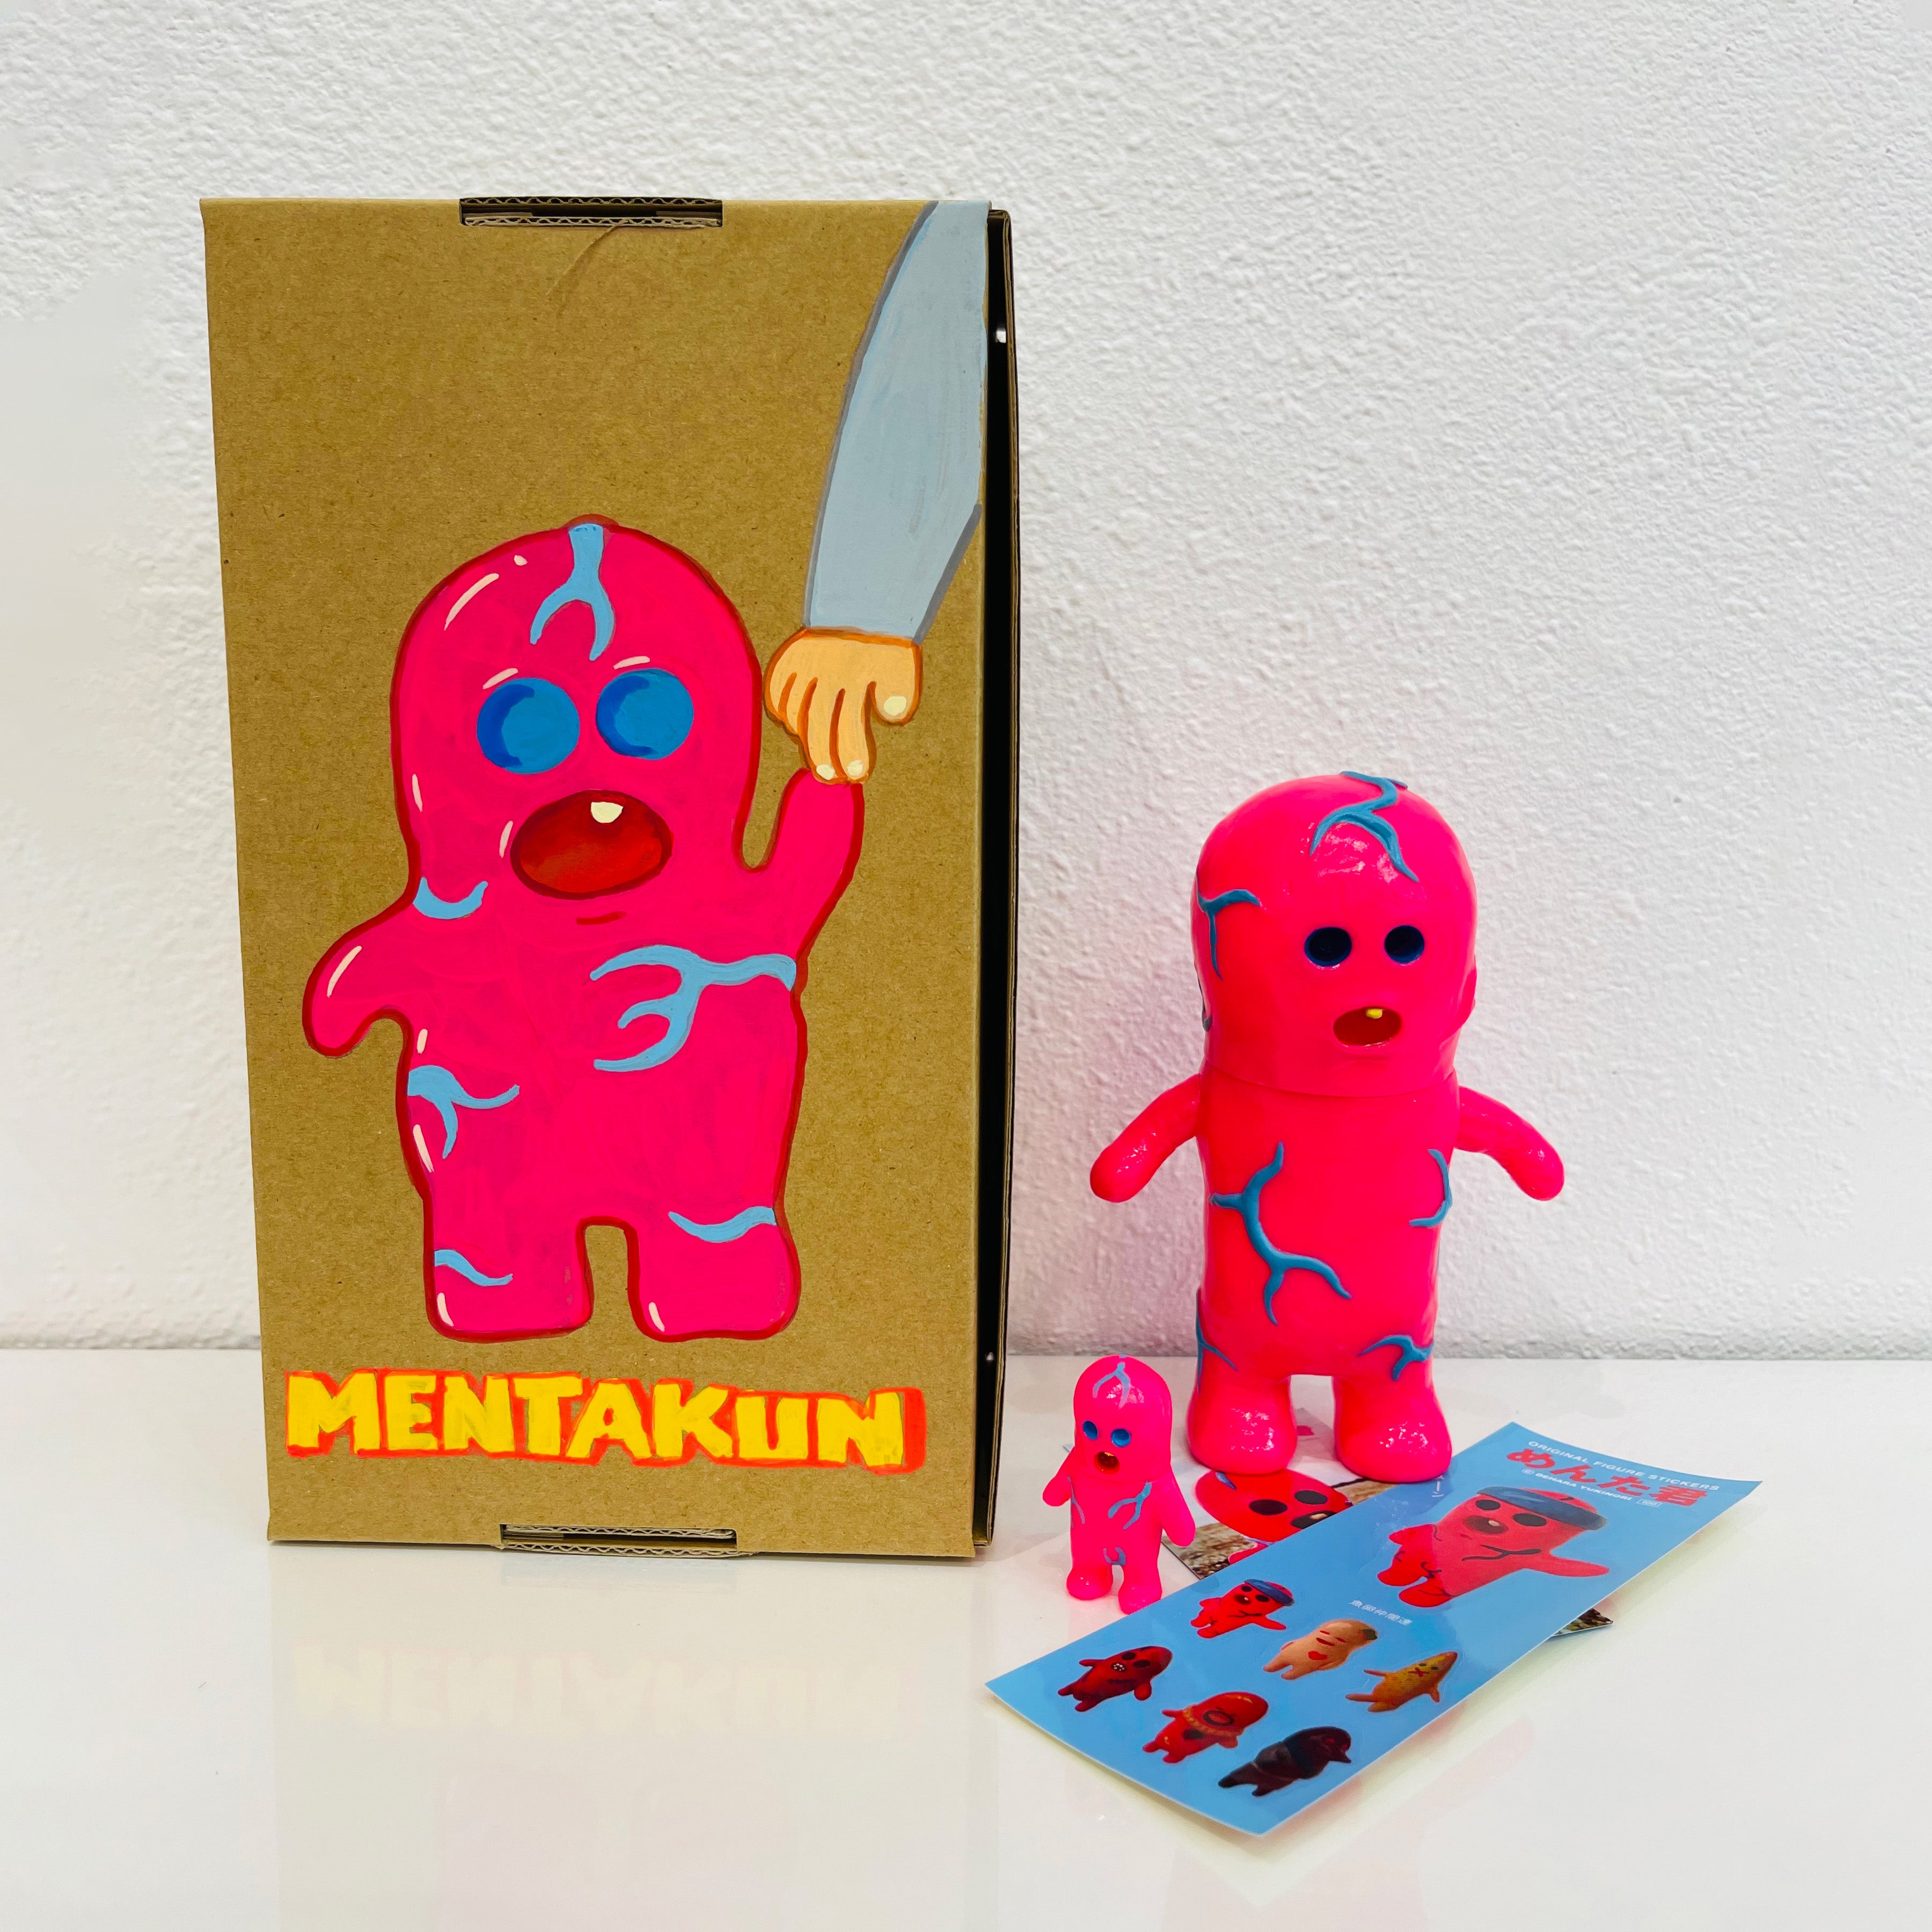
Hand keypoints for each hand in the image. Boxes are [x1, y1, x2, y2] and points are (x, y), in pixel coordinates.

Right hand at [765, 629, 920, 783]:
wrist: (863, 605)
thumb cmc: (885, 646)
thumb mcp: (902, 665)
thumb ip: (900, 693)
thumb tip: (890, 716)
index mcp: (857, 673)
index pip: (850, 725)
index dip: (851, 755)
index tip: (856, 776)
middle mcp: (825, 670)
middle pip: (817, 725)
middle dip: (824, 757)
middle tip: (832, 778)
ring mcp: (803, 664)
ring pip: (794, 711)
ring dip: (804, 737)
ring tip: (816, 755)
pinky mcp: (787, 657)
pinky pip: (776, 694)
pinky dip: (782, 712)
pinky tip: (794, 726)